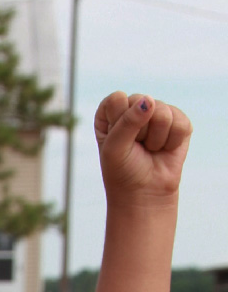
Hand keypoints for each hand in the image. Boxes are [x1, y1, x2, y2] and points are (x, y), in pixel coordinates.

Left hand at [94, 92, 191, 207]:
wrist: (144, 192)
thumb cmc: (122, 169)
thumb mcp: (115, 147)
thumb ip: (127, 122)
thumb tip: (149, 100)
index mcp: (110, 111)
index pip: (117, 99)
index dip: (119, 120)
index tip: (118, 139)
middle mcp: (133, 108)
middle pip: (142, 101)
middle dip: (140, 131)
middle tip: (136, 147)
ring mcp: (157, 113)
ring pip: (163, 112)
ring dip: (156, 138)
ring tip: (150, 149)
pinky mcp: (179, 122)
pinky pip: (181, 123)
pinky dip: (172, 142)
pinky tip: (164, 149)